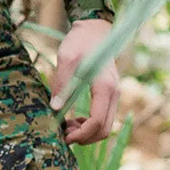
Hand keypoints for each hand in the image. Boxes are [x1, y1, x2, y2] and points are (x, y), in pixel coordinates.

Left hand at [50, 19, 119, 144]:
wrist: (93, 31)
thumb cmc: (79, 42)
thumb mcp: (66, 59)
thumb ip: (62, 83)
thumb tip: (55, 107)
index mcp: (105, 86)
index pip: (97, 121)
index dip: (81, 134)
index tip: (64, 137)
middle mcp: (114, 93)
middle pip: (104, 130)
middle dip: (84, 138)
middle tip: (63, 135)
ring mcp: (113, 96)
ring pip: (105, 127)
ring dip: (86, 133)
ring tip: (65, 127)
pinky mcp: (108, 97)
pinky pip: (102, 119)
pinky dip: (88, 126)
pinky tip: (72, 121)